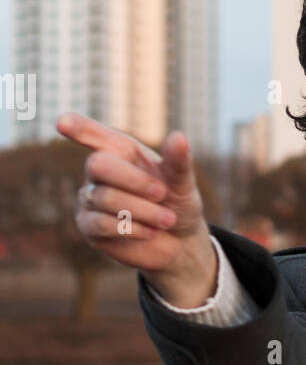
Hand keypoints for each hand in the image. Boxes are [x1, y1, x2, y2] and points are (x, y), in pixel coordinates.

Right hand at [56, 113, 212, 286]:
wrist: (179, 243)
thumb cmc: (178, 204)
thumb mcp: (183, 183)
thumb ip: (178, 162)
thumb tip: (178, 137)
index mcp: (122, 151)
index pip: (95, 135)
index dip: (79, 127)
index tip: (62, 122)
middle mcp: (101, 171)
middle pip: (98, 164)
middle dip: (134, 181)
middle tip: (162, 194)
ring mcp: (91, 198)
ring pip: (105, 198)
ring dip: (143, 210)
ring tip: (167, 220)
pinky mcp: (88, 226)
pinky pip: (101, 224)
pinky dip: (131, 228)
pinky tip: (150, 232)